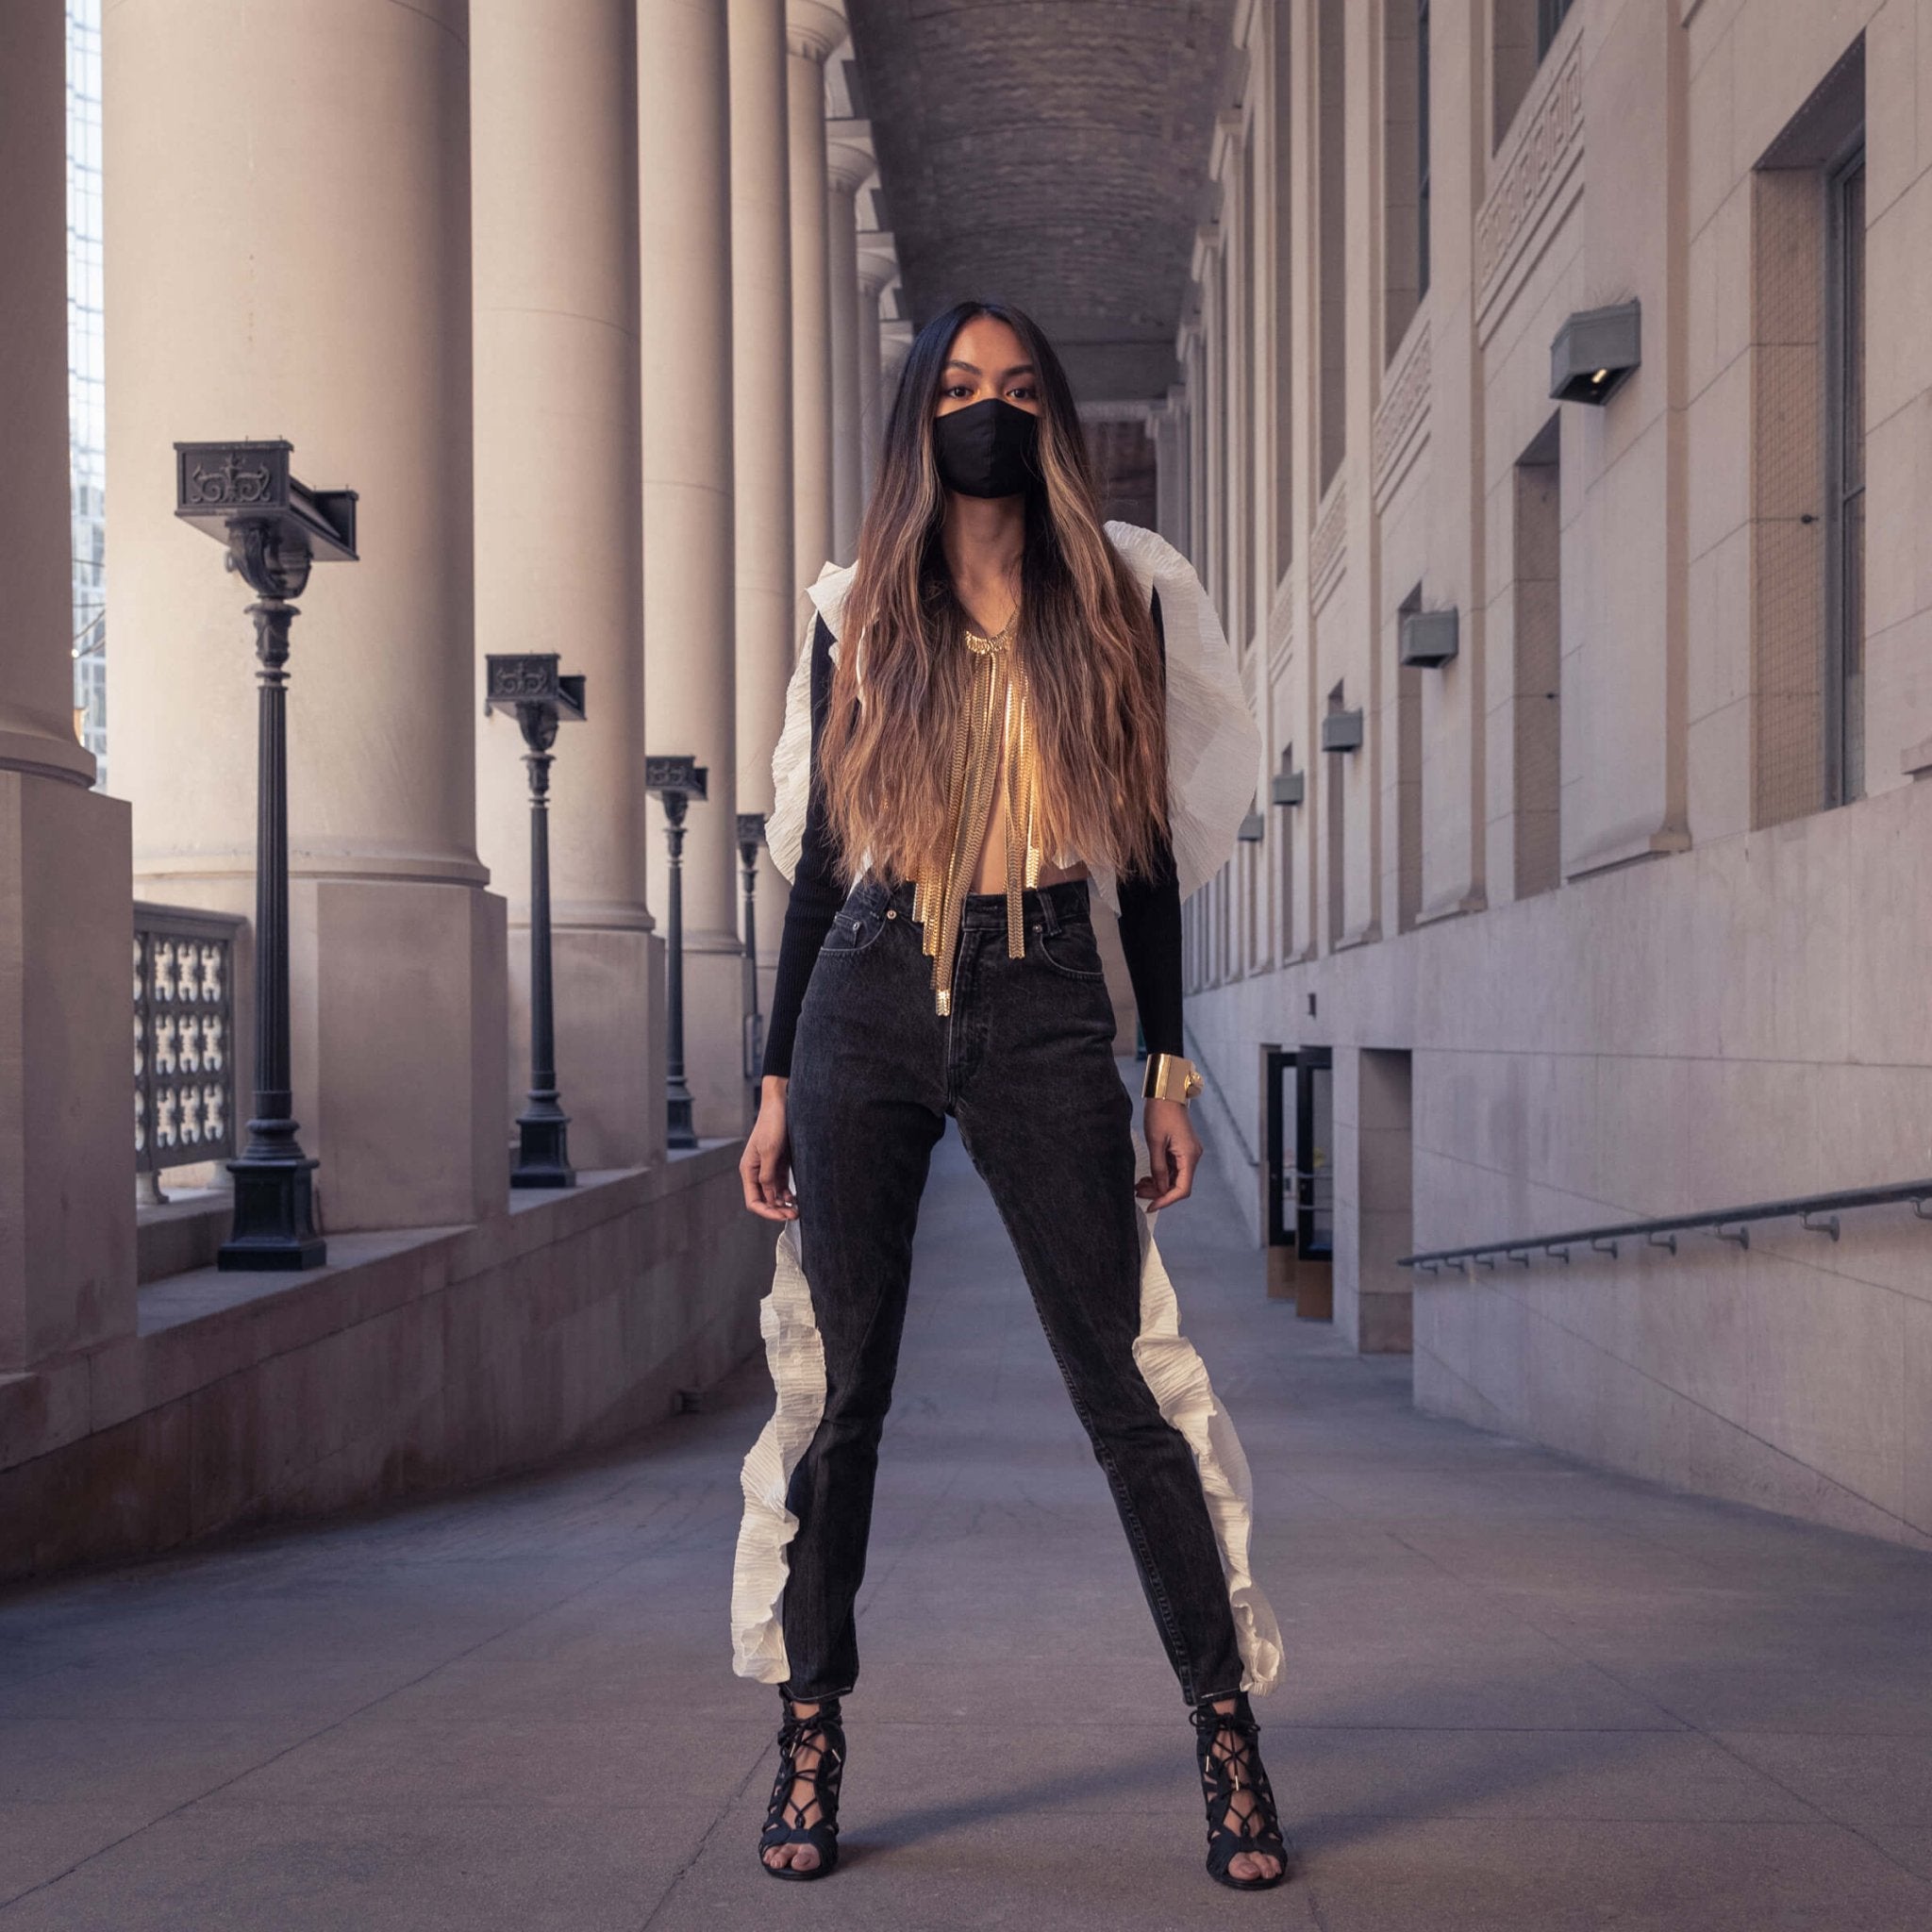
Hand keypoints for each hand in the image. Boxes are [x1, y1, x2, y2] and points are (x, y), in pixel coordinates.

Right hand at [740, 1076, 798, 1220]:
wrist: (782, 1104)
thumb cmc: (773, 1124)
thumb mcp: (770, 1151)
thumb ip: (768, 1175)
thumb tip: (770, 1197)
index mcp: (748, 1170)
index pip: (754, 1201)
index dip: (767, 1212)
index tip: (783, 1216)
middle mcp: (756, 1171)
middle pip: (764, 1200)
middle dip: (778, 1210)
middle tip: (795, 1215)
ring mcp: (768, 1167)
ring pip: (774, 1194)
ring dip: (784, 1204)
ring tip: (798, 1209)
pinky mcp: (779, 1163)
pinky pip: (781, 1184)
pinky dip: (788, 1193)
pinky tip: (797, 1198)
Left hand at [1136, 1096, 1200, 1210]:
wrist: (1166, 1093)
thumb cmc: (1160, 1114)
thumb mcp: (1155, 1142)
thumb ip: (1158, 1168)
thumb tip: (1159, 1189)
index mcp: (1189, 1156)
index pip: (1182, 1189)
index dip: (1166, 1200)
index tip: (1151, 1206)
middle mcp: (1192, 1156)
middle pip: (1178, 1185)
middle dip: (1158, 1192)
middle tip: (1138, 1193)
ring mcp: (1188, 1153)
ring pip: (1174, 1178)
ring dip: (1158, 1184)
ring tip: (1139, 1186)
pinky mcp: (1182, 1149)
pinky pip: (1173, 1168)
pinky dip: (1160, 1175)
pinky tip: (1147, 1177)